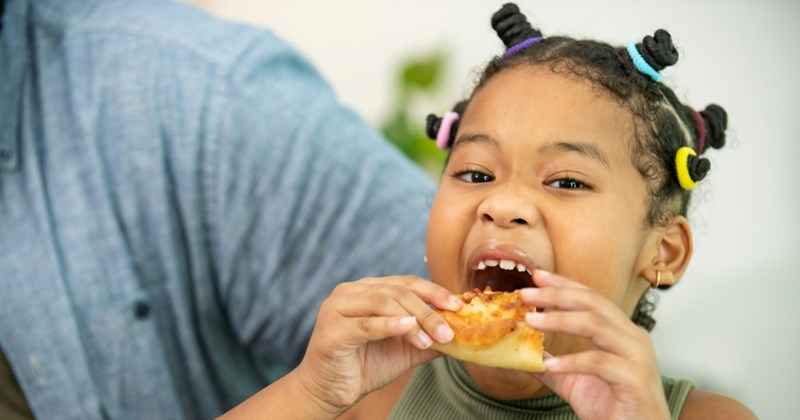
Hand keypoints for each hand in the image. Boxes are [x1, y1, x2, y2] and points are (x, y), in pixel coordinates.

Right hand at [294, 276, 460, 416]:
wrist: (329, 391)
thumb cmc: (365, 366)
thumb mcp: (404, 350)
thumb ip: (428, 338)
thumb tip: (464, 335)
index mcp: (368, 289)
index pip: (407, 283)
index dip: (434, 291)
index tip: (459, 306)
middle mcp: (351, 291)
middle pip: (397, 291)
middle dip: (427, 311)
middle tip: (448, 331)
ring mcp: (337, 307)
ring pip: (382, 303)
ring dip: (412, 320)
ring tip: (430, 339)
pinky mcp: (331, 329)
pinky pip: (365, 324)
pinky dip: (388, 325)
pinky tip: (408, 329)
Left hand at [521, 270, 670, 419]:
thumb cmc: (615, 409)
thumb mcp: (575, 382)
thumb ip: (553, 364)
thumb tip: (522, 352)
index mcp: (622, 332)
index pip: (591, 297)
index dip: (563, 284)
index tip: (536, 275)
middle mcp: (633, 338)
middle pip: (593, 302)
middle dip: (556, 294)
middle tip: (525, 293)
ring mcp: (637, 357)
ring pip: (596, 325)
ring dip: (559, 320)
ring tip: (530, 321)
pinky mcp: (634, 379)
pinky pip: (599, 362)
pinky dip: (572, 361)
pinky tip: (550, 364)